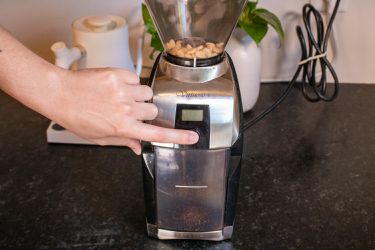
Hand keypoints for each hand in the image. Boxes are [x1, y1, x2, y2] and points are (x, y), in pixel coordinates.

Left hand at [50, 68, 198, 153]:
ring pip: (147, 92)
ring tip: (122, 96)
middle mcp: (126, 109)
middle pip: (153, 109)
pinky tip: (116, 86)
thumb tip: (139, 147)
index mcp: (123, 127)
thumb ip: (123, 141)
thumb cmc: (77, 118)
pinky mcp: (117, 74)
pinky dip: (130, 82)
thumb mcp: (100, 137)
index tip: (192, 137)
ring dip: (139, 96)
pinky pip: (136, 78)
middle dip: (145, 111)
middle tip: (129, 110)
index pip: (157, 134)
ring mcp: (122, 90)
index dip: (177, 137)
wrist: (60, 94)